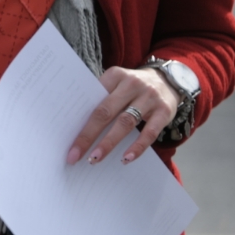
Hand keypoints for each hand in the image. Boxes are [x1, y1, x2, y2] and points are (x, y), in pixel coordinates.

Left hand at [66, 65, 180, 165]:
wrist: (169, 80)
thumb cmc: (133, 87)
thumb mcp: (118, 84)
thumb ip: (102, 98)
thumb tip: (76, 125)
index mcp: (115, 75)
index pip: (92, 98)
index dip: (77, 118)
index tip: (65, 135)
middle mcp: (131, 84)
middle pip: (105, 112)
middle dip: (88, 135)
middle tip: (75, 154)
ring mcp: (149, 98)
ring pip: (125, 122)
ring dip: (108, 143)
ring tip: (95, 158)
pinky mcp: (164, 111)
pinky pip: (150, 133)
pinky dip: (137, 147)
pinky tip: (125, 159)